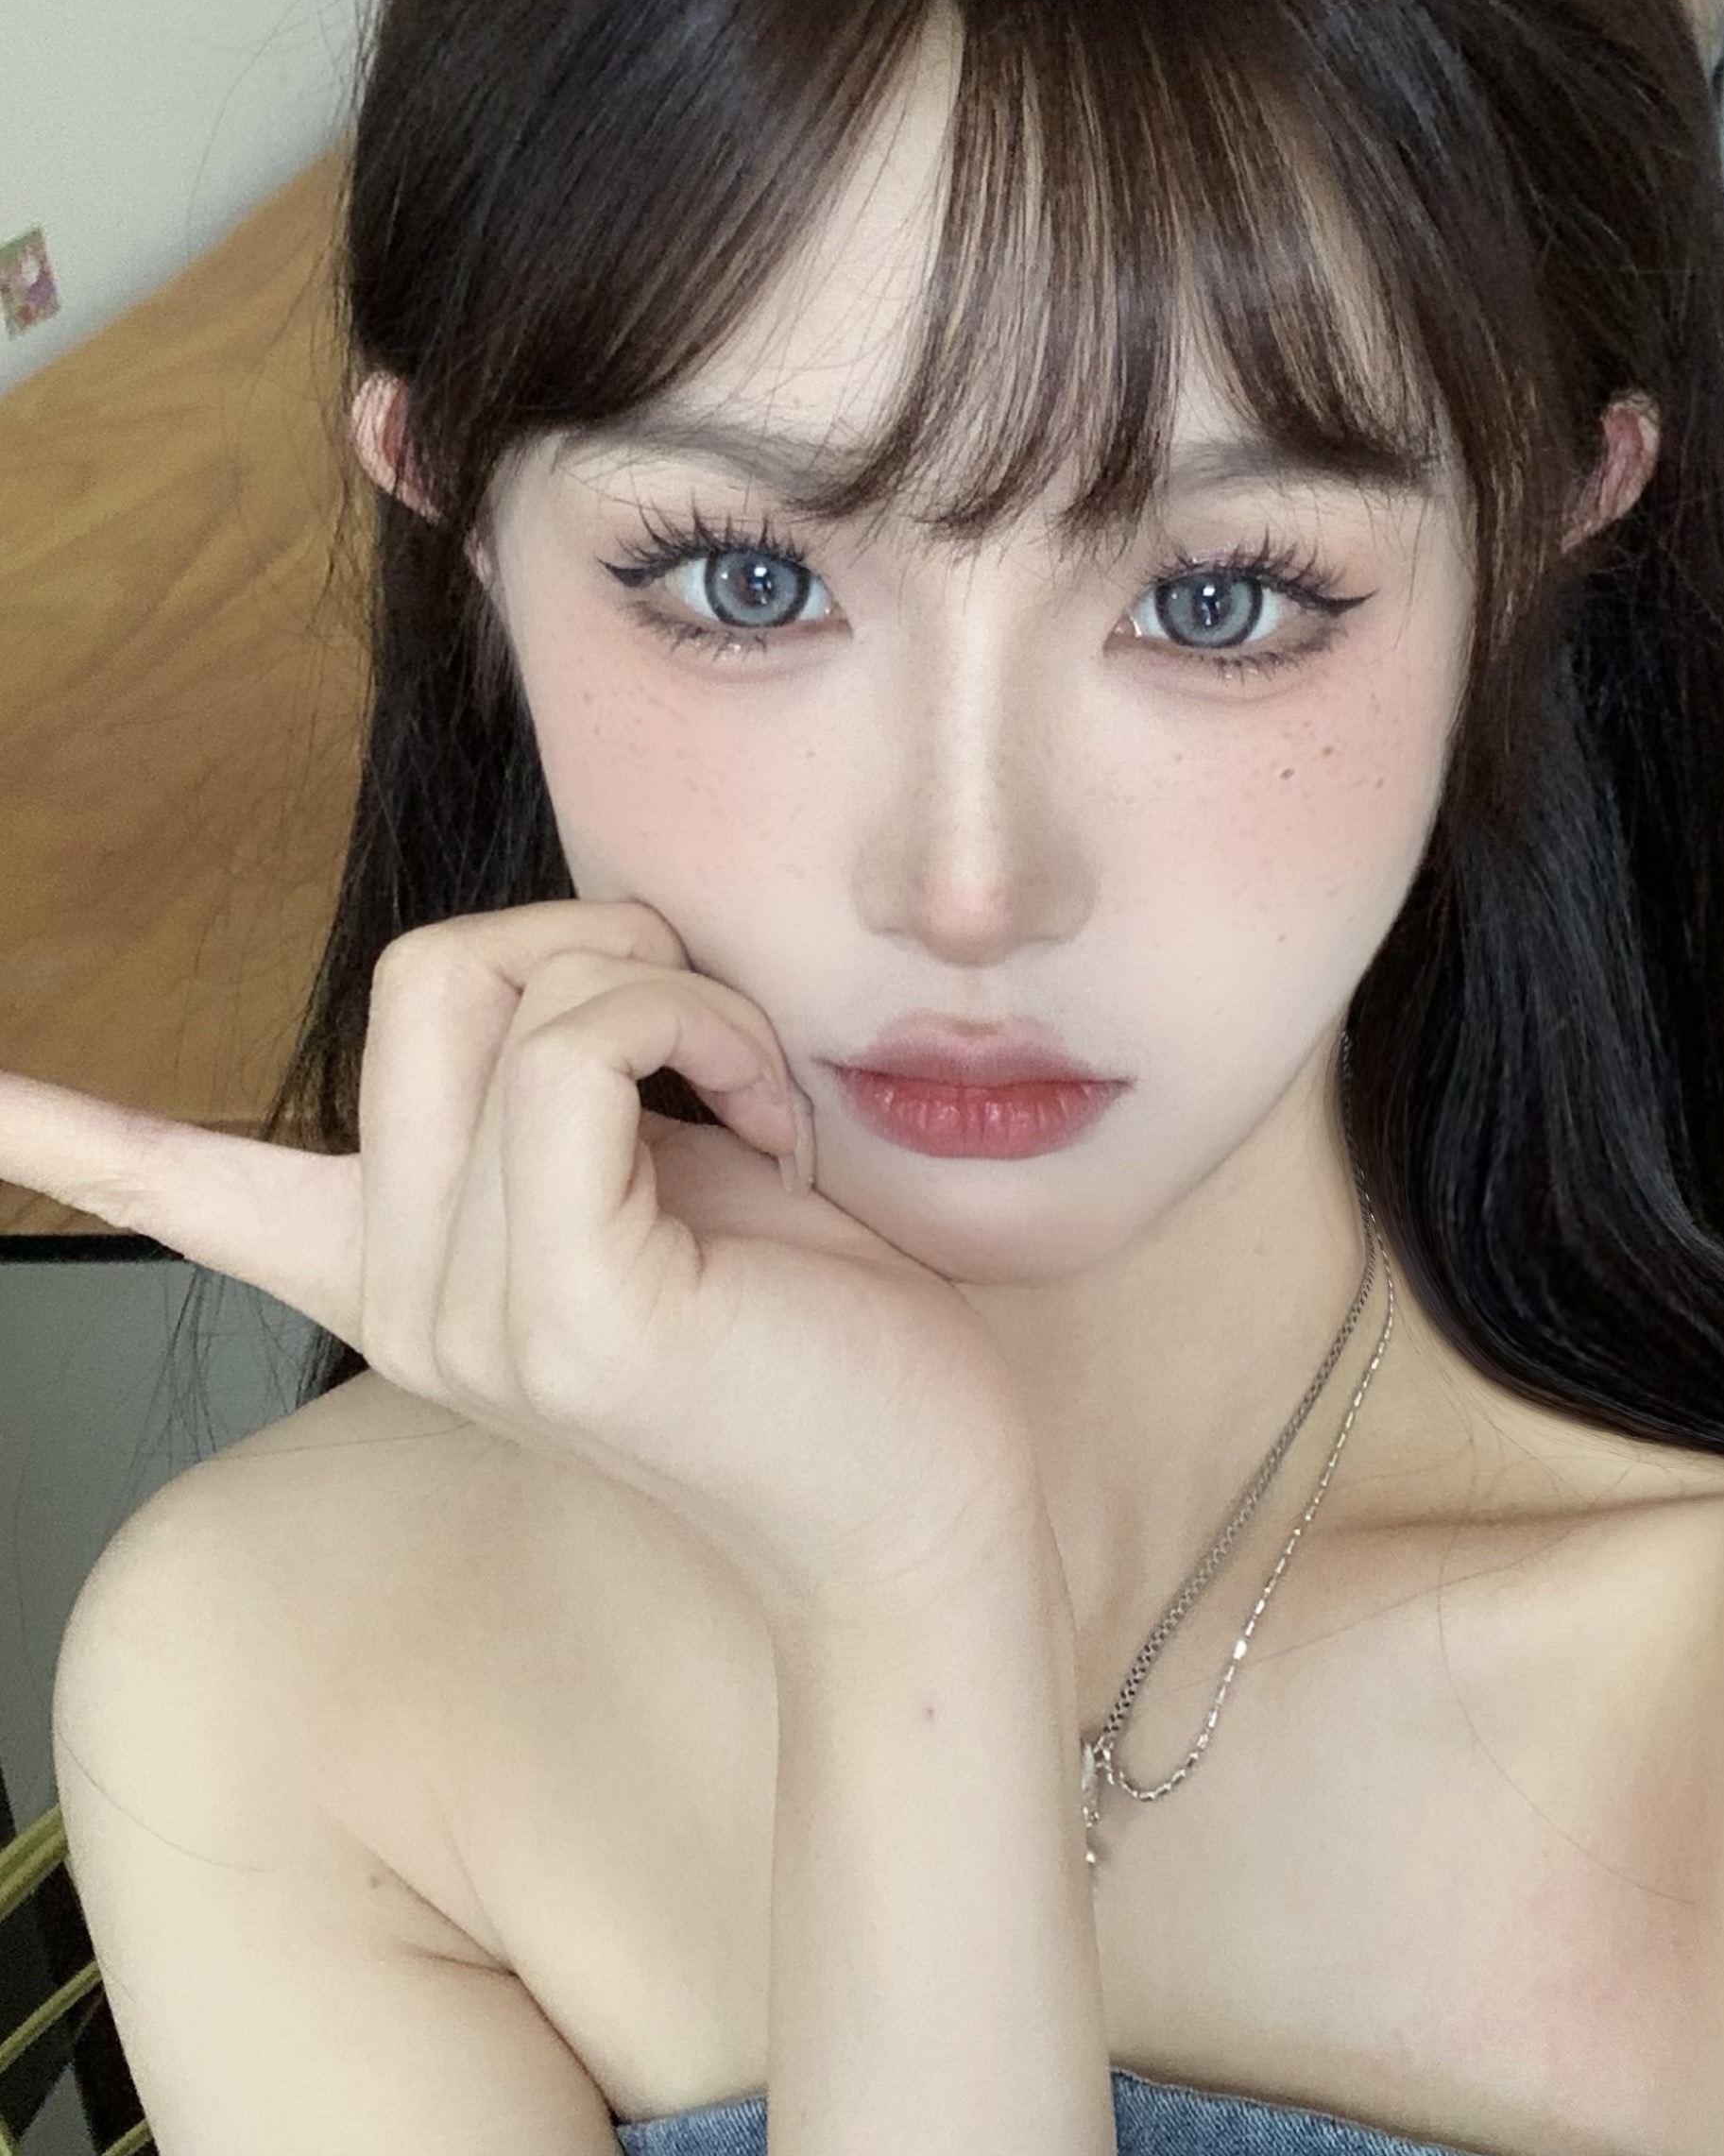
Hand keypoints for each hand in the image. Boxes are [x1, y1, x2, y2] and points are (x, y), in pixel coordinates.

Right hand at [0, 901, 1048, 1632]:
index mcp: (410, 1263)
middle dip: (593, 942)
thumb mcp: (664, 1171)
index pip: (194, 1192)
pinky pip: (582, 1055)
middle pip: (421, 976)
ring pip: (501, 995)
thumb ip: (564, 1083)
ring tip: (750, 1093)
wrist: (928, 1490)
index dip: (74, 1134)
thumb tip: (544, 983)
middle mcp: (407, 1297)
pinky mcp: (563, 1314)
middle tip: (702, 1031)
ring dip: (669, 987)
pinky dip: (700, 1034)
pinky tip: (770, 1131)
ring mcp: (468, 1315)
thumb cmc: (820, 1319)